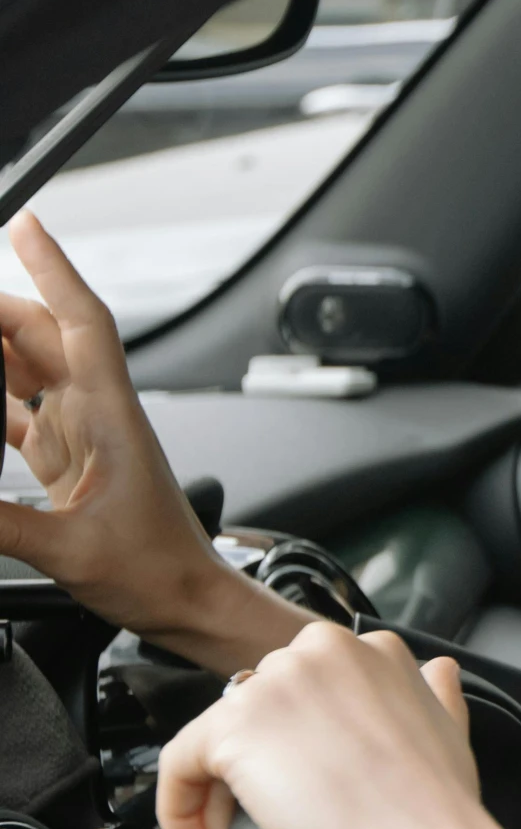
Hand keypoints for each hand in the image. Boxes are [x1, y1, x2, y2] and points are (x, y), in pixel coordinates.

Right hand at [0, 214, 308, 674]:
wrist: (192, 604)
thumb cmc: (158, 575)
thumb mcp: (67, 551)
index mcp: (112, 417)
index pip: (83, 323)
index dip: (55, 269)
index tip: (26, 224)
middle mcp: (100, 415)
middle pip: (40, 337)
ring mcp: (85, 436)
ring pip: (28, 370)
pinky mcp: (72, 463)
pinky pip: (20, 413)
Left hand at [156, 624, 520, 828]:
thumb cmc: (441, 817)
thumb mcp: (452, 734)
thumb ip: (436, 695)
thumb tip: (437, 673)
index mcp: (376, 650)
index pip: (308, 686)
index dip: (300, 742)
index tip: (306, 783)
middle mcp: (324, 651)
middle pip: (260, 708)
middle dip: (260, 766)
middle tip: (274, 822)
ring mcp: (278, 683)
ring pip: (219, 738)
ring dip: (221, 794)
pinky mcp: (235, 726)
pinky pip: (179, 765)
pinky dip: (181, 811)